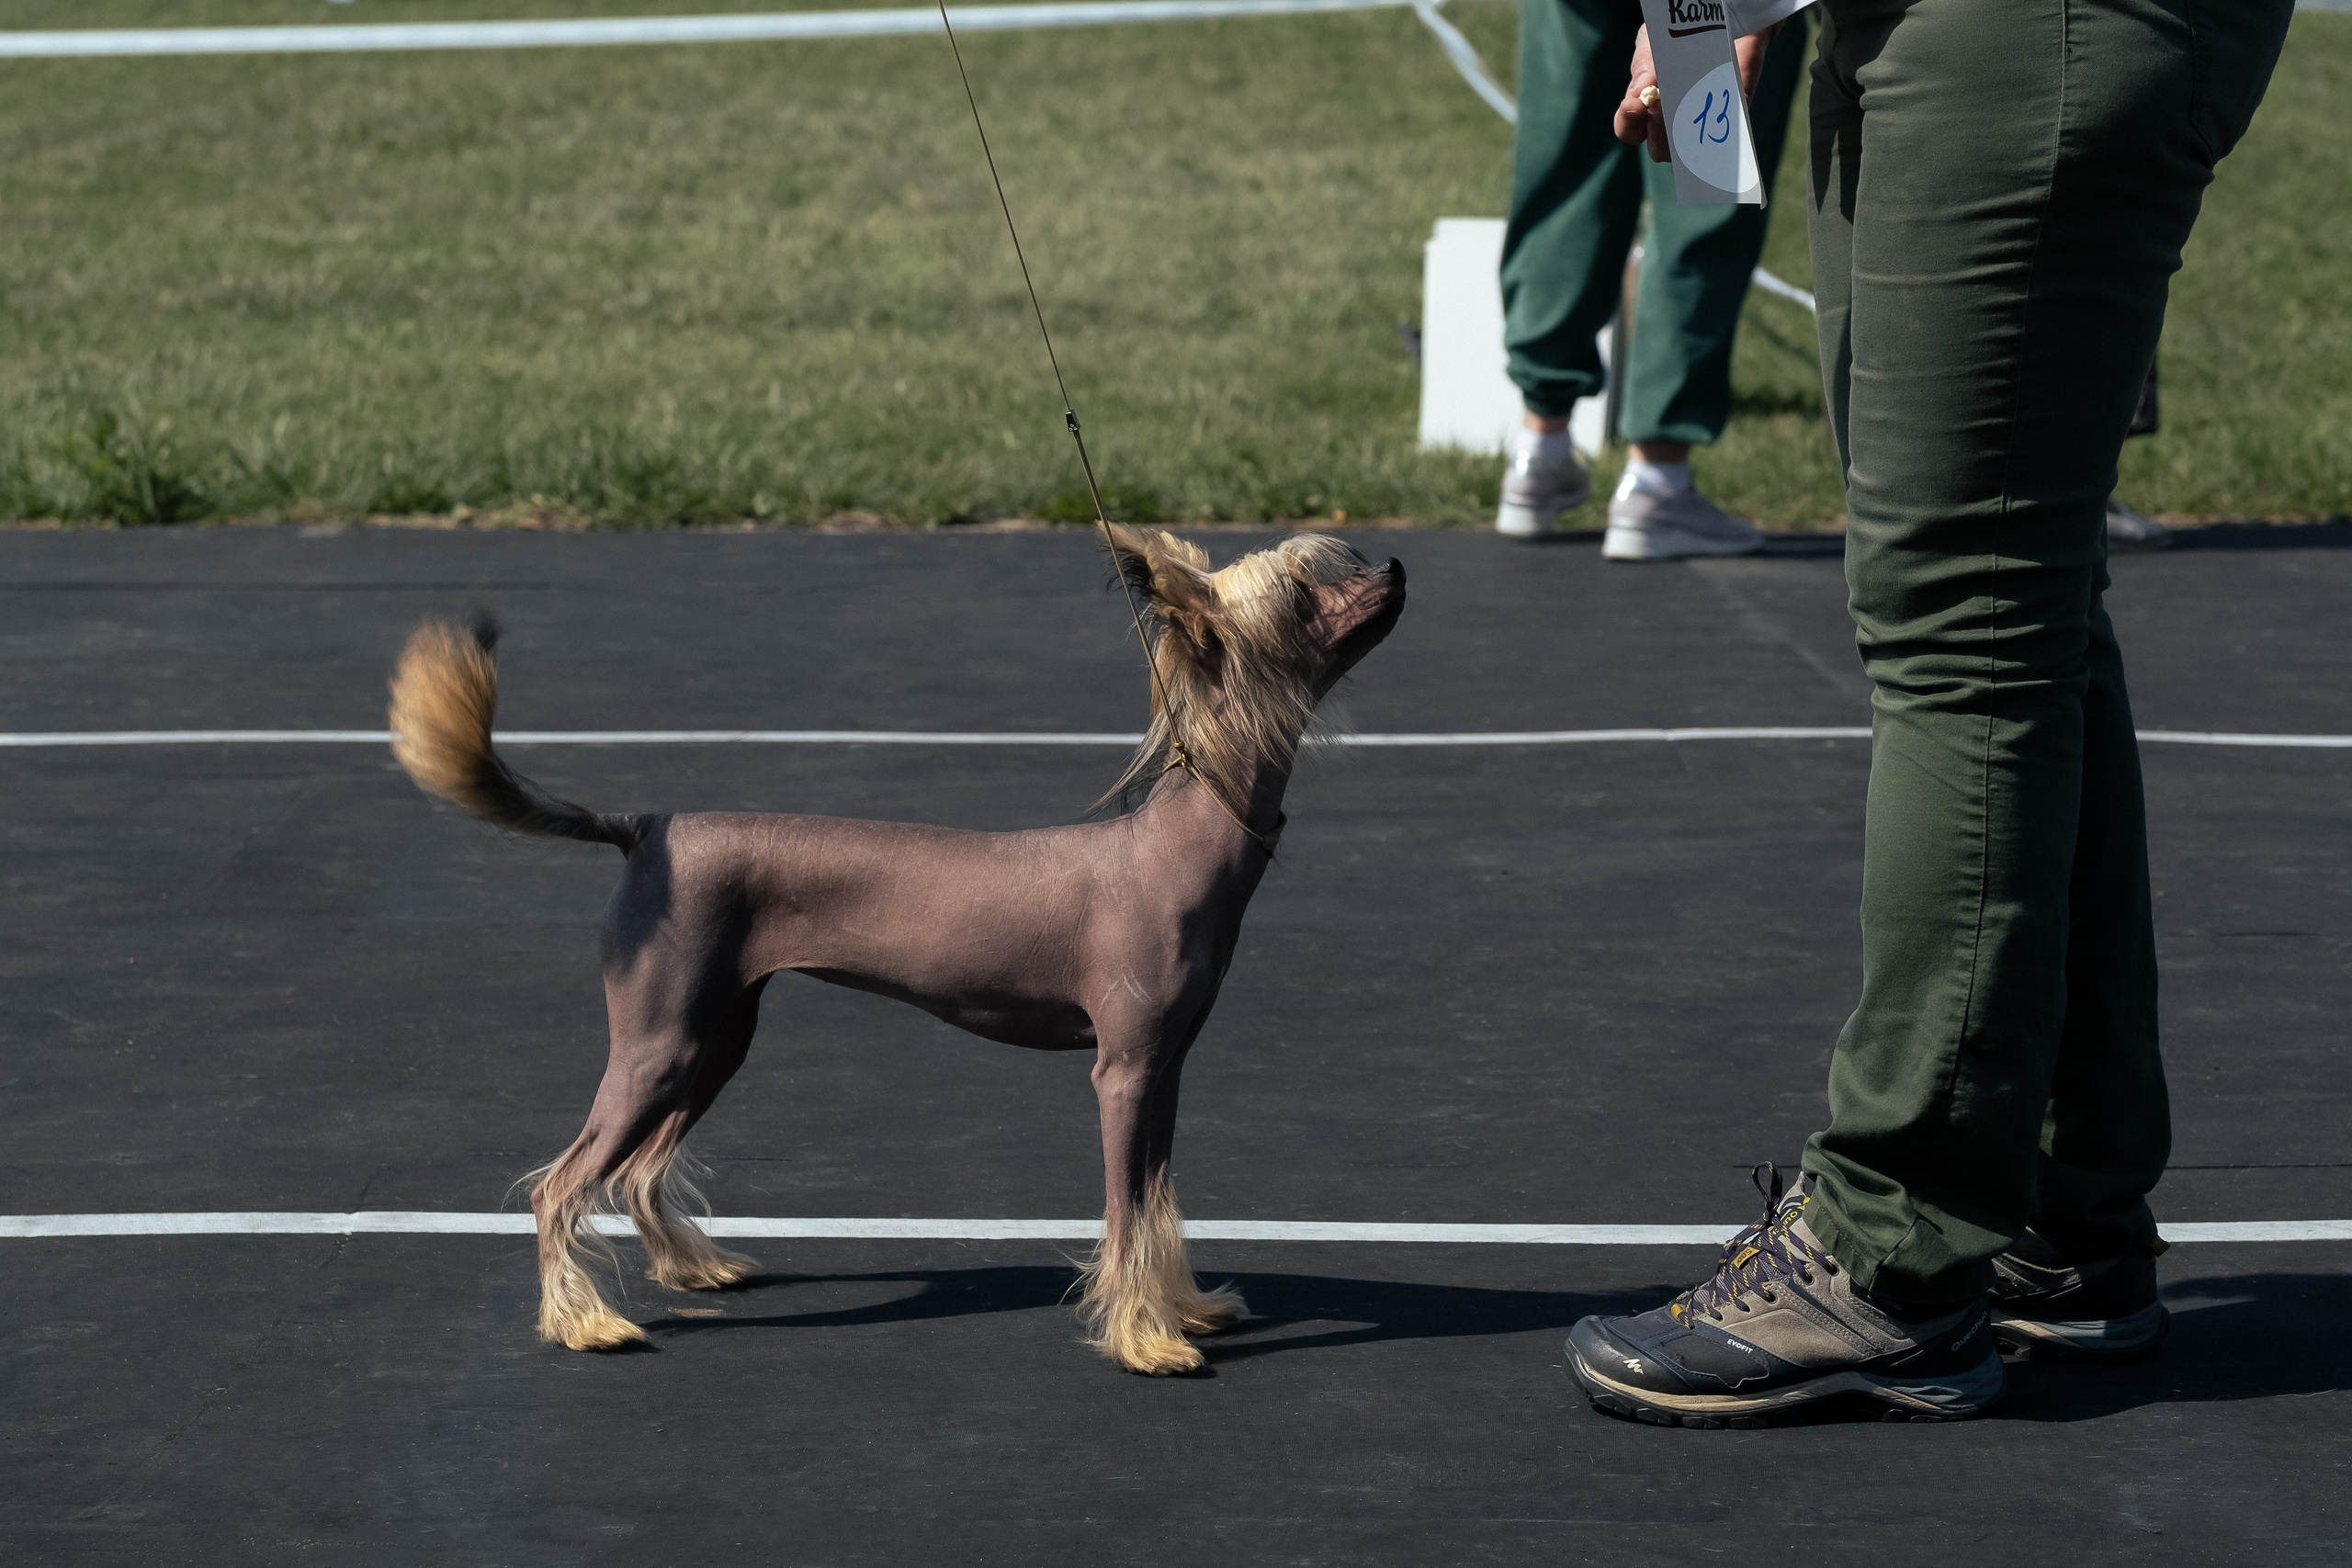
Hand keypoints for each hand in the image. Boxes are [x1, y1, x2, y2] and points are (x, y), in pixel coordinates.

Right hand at [1615, 20, 1782, 163]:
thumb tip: (1641, 90)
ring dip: (1685, 130)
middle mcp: (1674, 118)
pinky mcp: (1736, 106)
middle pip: (1660, 148)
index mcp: (1648, 104)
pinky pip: (1731, 126)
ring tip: (1684, 100)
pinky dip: (1721, 121)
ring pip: (1693, 145)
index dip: (1628, 124)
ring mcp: (1706, 115)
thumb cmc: (1682, 29)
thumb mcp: (1654, 38)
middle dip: (1658, 131)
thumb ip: (1645, 61)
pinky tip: (1713, 105)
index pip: (1632, 130)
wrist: (1725, 11)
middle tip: (1660, 103)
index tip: (1632, 105)